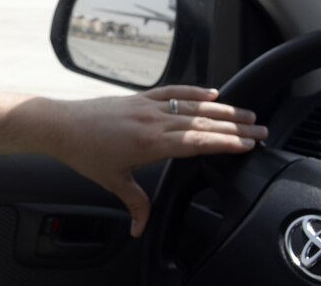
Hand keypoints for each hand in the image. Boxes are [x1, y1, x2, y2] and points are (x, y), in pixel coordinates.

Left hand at [48, 85, 267, 237]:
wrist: (60, 125)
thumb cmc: (84, 152)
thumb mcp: (112, 181)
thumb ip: (135, 204)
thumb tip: (141, 229)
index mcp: (150, 143)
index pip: (197, 141)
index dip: (225, 143)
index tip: (249, 144)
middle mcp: (153, 120)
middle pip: (202, 122)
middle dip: (234, 127)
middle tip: (260, 130)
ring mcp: (147, 106)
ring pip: (192, 105)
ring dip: (222, 109)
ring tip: (246, 113)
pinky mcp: (139, 98)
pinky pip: (172, 92)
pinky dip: (194, 91)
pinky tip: (212, 93)